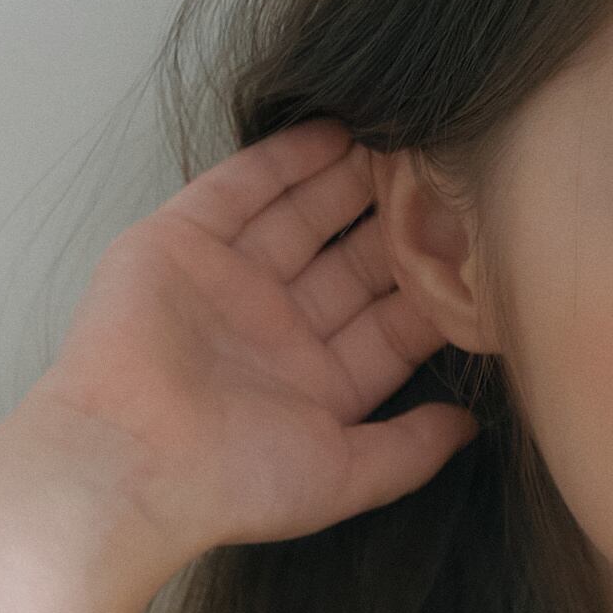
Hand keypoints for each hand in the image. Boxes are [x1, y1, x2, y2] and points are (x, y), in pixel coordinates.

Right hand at [12, 119, 478, 573]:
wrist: (129, 463)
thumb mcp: (344, 476)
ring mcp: (229, 282)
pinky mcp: (180, 241)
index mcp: (318, 386)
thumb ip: (410, 451)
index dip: (433, 286)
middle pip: (353, 262)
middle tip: (448, 173)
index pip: (391, 324)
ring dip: (350, 177)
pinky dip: (285, 158)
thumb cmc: (232, 484)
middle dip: (398, 222)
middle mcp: (277, 330)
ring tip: (400, 135)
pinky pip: (240, 188)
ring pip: (303, 216)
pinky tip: (333, 129)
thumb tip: (471, 427)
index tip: (482, 246)